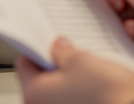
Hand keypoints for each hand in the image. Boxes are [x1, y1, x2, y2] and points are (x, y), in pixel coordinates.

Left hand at [15, 37, 133, 103]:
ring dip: (74, 76)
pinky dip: (85, 90)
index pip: (24, 63)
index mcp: (35, 95)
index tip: (47, 36)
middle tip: (71, 46)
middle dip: (58, 61)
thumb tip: (59, 48)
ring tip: (90, 62)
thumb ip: (64, 52)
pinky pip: (79, 100)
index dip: (36, 45)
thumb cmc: (109, 96)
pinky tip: (101, 80)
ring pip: (63, 90)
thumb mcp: (82, 61)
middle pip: (44, 78)